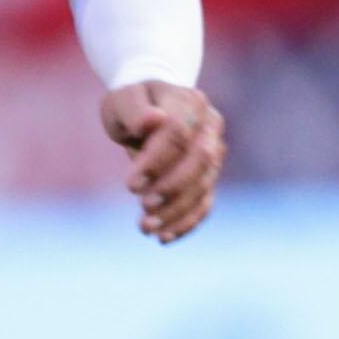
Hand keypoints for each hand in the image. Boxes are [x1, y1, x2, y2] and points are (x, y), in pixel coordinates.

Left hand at [104, 80, 222, 242]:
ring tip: (146, 228)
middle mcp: (210, 126)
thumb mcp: (124, 101)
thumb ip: (135, 110)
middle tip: (143, 207)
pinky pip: (205, 202)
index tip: (130, 185)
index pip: (179, 132)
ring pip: (204, 185)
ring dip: (177, 210)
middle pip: (200, 160)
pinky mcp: (209, 176)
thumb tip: (153, 119)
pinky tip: (165, 237)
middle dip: (172, 187)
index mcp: (190, 102)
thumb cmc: (132, 103)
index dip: (157, 161)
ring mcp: (214, 152)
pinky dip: (187, 222)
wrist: (147, 110)